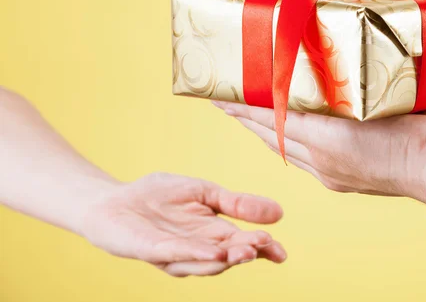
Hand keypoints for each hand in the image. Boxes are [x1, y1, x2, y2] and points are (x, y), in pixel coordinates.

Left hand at [80, 172, 285, 276]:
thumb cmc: (159, 196)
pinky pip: (177, 253)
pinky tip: (214, 251)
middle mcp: (198, 249)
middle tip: (264, 246)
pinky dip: (196, 253)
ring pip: (205, 261)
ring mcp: (175, 254)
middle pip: (228, 254)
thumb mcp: (205, 192)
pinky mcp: (152, 251)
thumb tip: (279, 212)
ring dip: (226, 257)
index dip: (263, 249)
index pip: (243, 243)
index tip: (282, 253)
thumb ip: (237, 203)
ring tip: (246, 250)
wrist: (116, 199)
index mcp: (213, 234)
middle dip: (247, 251)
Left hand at [213, 102, 425, 201]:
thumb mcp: (389, 94)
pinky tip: (282, 136)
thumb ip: (358, 85)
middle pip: (270, 134)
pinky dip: (285, 145)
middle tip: (223, 98)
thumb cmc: (424, 127)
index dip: (244, 105)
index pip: (273, 116)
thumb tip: (339, 64)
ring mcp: (327, 173)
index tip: (220, 93)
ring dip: (262, 132)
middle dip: (244, 116)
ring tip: (245, 115)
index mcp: (330, 136)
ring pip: (282, 149)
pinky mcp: (336, 182)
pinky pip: (299, 160)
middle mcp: (321, 158)